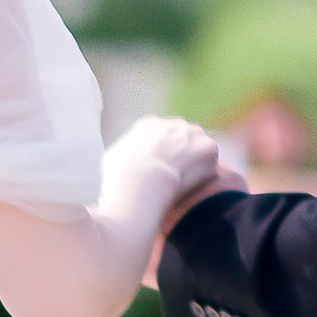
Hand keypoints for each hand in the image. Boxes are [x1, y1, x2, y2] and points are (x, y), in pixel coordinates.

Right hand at [103, 116, 233, 284]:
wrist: (140, 185)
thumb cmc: (118, 182)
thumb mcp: (107, 165)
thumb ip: (117, 161)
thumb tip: (108, 171)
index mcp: (147, 126)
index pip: (162, 140)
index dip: (163, 160)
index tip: (160, 178)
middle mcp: (171, 124)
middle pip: (183, 141)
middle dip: (181, 161)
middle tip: (176, 185)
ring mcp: (192, 134)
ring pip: (198, 152)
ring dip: (194, 169)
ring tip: (185, 192)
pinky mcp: (208, 148)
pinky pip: (210, 164)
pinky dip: (205, 178)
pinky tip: (194, 191)